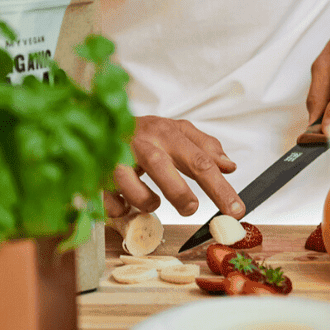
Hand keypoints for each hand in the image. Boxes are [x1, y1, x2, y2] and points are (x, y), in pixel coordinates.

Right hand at [104, 115, 244, 218]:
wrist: (100, 119)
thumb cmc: (145, 132)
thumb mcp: (178, 132)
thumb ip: (205, 147)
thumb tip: (230, 166)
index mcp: (167, 133)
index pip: (200, 161)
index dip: (220, 188)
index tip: (236, 210)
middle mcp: (142, 142)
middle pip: (162, 167)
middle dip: (179, 193)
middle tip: (191, 208)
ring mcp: (115, 156)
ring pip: (128, 182)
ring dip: (144, 200)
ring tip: (153, 204)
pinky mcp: (94, 171)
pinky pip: (106, 197)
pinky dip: (118, 207)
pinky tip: (123, 206)